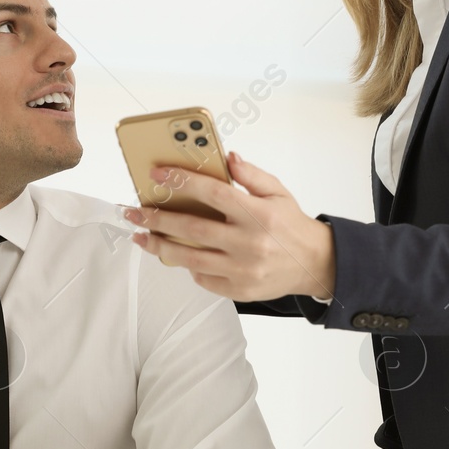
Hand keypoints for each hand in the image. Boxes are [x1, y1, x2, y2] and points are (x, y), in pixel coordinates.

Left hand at [122, 151, 334, 301]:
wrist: (315, 264)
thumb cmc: (292, 225)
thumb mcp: (277, 192)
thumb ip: (251, 175)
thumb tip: (227, 157)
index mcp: (258, 214)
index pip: (213, 194)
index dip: (182, 182)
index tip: (157, 175)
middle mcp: (249, 243)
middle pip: (193, 230)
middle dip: (157, 219)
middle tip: (134, 212)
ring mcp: (243, 269)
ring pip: (191, 258)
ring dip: (161, 247)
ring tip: (141, 237)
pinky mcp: (240, 290)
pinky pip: (204, 278)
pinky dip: (188, 267)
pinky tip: (177, 256)